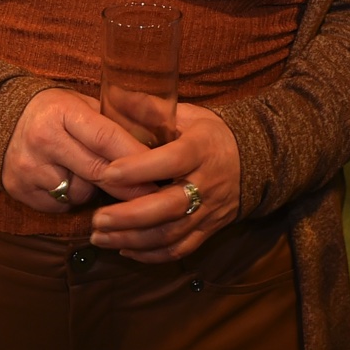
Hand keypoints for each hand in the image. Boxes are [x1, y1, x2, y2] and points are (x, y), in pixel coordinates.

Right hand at [2, 89, 145, 212]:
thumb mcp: (80, 104)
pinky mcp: (20, 191)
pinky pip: (61, 205)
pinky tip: (67, 181)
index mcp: (62, 112)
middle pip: (97, 171)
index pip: (106, 137)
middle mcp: (43, 140)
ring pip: (80, 192)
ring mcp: (29, 168)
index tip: (163, 170)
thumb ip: (112, 122)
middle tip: (155, 194)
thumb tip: (156, 144)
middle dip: (130, 186)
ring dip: (93, 189)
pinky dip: (71, 198)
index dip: (136, 157)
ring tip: (90, 172)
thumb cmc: (54, 112)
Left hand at [89, 103, 240, 262]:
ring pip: (171, 233)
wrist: (253, 160)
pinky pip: (180, 249)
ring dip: (133, 240)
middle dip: (130, 216)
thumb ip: (151, 110)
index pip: (171, 161)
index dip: (139, 169)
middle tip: (97, 219)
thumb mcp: (186, 114)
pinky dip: (151, 255)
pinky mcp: (209, 230)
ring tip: (100, 237)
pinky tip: (124, 249)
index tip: (107, 173)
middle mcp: (207, 183)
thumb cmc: (209, 134)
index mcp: (201, 149)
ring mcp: (209, 210)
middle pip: (169, 206)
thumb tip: (116, 95)